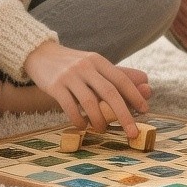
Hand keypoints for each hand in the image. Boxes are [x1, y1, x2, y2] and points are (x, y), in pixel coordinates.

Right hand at [23, 40, 151, 139]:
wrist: (41, 54)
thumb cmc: (73, 64)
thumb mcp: (94, 64)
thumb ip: (116, 75)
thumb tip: (146, 84)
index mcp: (99, 61)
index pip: (121, 79)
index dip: (134, 95)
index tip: (145, 111)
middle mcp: (86, 66)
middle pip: (110, 92)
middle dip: (124, 114)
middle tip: (132, 132)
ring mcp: (70, 76)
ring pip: (90, 102)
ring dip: (99, 121)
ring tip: (103, 130)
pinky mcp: (55, 85)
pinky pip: (70, 107)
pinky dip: (79, 120)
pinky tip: (83, 126)